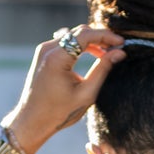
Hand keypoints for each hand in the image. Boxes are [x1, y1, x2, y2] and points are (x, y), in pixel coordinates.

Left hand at [4, 25, 126, 153]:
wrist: (32, 121)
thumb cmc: (59, 112)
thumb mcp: (86, 94)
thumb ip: (103, 70)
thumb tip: (119, 53)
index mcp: (56, 58)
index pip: (85, 35)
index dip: (106, 36)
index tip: (122, 43)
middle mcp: (47, 49)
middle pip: (79, 32)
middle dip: (100, 37)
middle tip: (117, 48)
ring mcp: (43, 50)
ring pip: (73, 35)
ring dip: (91, 41)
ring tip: (107, 53)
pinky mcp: (43, 54)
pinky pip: (65, 42)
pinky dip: (80, 45)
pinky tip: (93, 54)